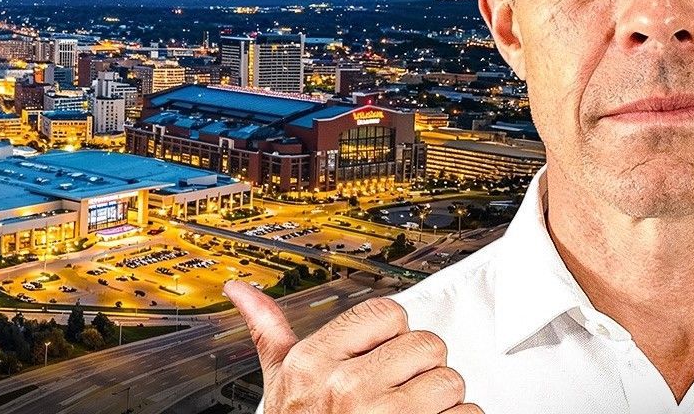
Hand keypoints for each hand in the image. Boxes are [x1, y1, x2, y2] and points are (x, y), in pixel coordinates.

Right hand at [224, 280, 480, 413]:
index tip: (381, 357)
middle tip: (398, 393)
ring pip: (450, 381)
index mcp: (315, 363)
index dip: (392, 335)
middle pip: (426, 344)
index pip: (387, 313)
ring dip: (442, 402)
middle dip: (419, 370)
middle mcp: (349, 388)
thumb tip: (242, 291)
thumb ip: (268, 332)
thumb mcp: (279, 384)